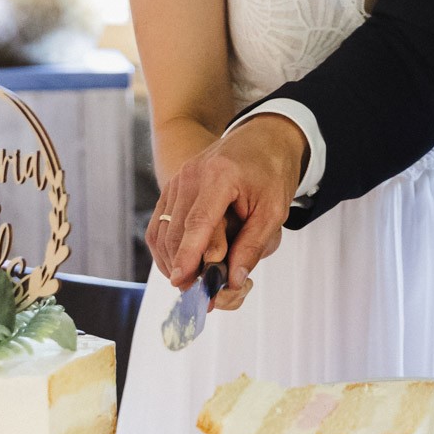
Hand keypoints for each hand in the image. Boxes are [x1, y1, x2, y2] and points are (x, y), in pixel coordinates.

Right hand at [147, 115, 308, 302]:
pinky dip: (167, 249)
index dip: (188, 255)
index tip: (182, 282)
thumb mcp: (274, 210)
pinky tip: (182, 265)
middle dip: (184, 266)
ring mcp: (178, 180)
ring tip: (193, 282)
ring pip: (163, 232)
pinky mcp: (172, 188)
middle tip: (199, 295)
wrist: (262, 139)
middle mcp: (191, 175)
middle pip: (176, 231)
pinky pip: (160, 225)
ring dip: (173, 261)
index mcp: (219, 176)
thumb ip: (253, 246)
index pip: (198, 222)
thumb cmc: (270, 172)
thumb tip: (233, 281)